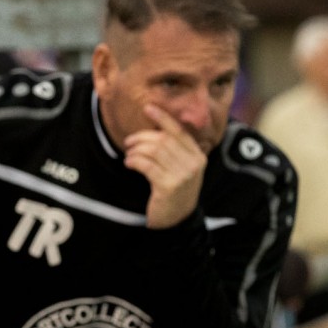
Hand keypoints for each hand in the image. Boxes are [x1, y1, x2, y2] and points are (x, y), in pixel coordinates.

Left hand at [122, 105, 206, 228]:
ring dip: (136, 150)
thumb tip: (154, 128)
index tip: (148, 108)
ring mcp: (182, 175)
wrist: (176, 220)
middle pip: (163, 139)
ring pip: (153, 151)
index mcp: (197, 156)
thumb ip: (174, 150)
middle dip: (142, 137)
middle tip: (129, 141)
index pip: (179, 131)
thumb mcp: (180, 168)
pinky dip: (134, 161)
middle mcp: (193, 164)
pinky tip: (129, 164)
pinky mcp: (168, 186)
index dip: (163, 118)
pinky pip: (146, 165)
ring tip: (129, 155)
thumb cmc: (174, 190)